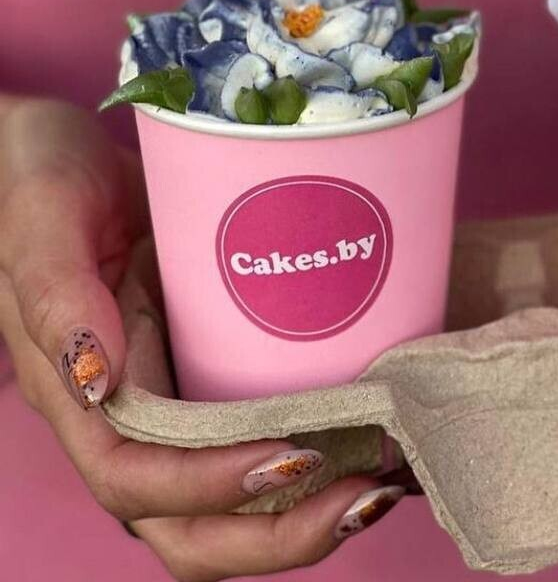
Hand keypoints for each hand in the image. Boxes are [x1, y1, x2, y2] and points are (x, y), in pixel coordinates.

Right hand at [0, 97, 403, 579]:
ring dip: (305, 512)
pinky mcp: (212, 371)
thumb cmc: (47, 179)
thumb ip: (60, 297)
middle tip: (365, 497)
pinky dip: (317, 458)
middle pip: (190, 525)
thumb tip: (97, 381)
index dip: (209, 488)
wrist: (72, 148)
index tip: (290, 457)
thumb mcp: (48, 221)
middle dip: (276, 535)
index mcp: (80, 397)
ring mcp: (173, 399)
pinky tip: (377, 437)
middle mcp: (127, 419)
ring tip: (385, 483)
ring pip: (231, 500)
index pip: (136, 483)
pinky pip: (257, 437)